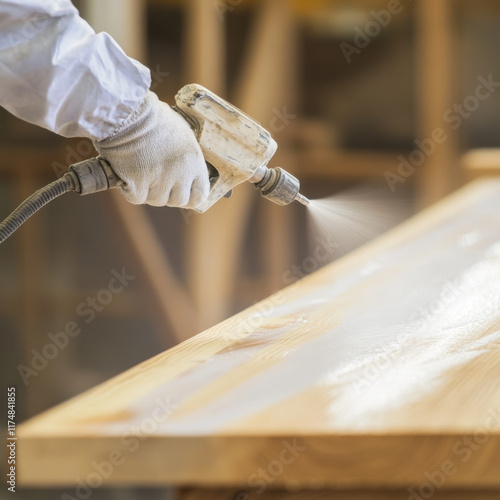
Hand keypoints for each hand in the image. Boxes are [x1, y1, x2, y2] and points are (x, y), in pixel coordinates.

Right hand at [94, 91, 209, 207]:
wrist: (128, 112)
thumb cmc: (155, 119)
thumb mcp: (183, 135)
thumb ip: (188, 159)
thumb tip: (190, 176)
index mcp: (194, 161)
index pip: (200, 195)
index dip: (190, 196)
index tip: (181, 192)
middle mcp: (180, 173)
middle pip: (178, 201)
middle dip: (168, 194)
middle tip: (157, 180)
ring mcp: (159, 179)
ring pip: (157, 200)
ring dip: (149, 191)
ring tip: (142, 171)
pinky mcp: (137, 182)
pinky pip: (137, 198)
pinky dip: (131, 190)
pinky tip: (129, 175)